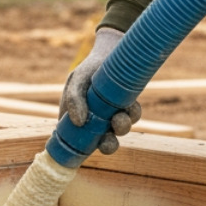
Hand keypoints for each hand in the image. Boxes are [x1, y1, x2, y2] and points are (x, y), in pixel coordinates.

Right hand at [58, 27, 140, 154]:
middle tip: (108, 141)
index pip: (76, 141)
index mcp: (79, 118)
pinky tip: (129, 105)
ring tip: (119, 117)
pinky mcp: (129, 107)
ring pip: (119, 130)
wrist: (110, 51)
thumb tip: (79, 122)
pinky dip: (132, 113)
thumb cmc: (89, 68)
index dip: (79, 151)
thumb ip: (73, 99)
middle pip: (102, 142)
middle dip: (107, 145)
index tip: (84, 154)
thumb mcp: (76, 80)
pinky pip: (133, 115)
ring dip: (121, 127)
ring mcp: (114, 114)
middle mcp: (98, 120)